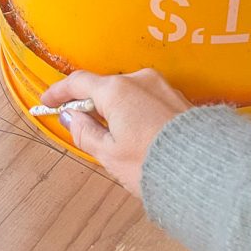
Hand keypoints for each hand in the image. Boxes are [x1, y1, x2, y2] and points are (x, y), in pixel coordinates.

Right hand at [41, 68, 191, 196]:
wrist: (203, 170)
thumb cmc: (154, 164)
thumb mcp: (109, 154)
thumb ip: (84, 132)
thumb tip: (70, 116)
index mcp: (117, 90)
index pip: (78, 83)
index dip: (59, 92)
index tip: (48, 102)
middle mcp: (140, 80)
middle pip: (105, 88)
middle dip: (92, 105)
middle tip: (80, 125)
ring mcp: (161, 86)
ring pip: (128, 95)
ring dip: (116, 110)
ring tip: (115, 139)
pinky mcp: (178, 98)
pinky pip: (148, 101)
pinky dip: (137, 113)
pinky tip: (139, 135)